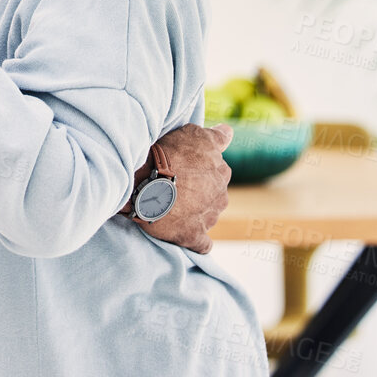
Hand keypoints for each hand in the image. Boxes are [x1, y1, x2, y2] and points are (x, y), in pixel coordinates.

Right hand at [125, 122, 231, 253]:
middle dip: (200, 192)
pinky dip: (196, 239)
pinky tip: (185, 233)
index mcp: (222, 171)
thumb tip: (228, 132)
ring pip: (207, 216)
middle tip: (176, 186)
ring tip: (172, 206)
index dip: (201, 169)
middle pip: (214, 194)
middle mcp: (220, 195)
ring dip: (195, 212)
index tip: (185, 168)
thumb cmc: (168, 155)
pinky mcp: (194, 237)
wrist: (148, 185)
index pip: (218, 170)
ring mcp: (209, 218)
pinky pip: (202, 244)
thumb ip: (214, 136)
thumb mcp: (192, 135)